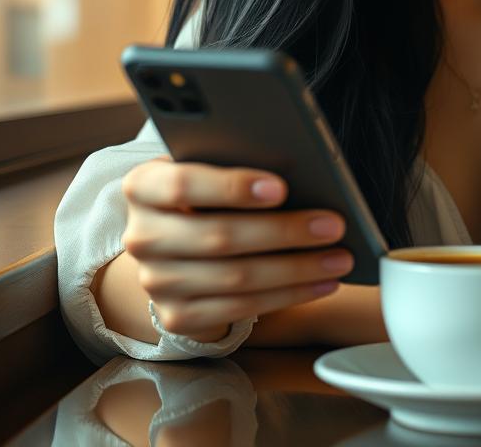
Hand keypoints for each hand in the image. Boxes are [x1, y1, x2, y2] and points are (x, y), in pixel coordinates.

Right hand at [120, 156, 352, 340]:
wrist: (171, 240)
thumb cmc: (204, 191)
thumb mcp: (207, 167)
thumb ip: (234, 164)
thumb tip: (301, 172)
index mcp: (143, 187)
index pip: (183, 184)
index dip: (232, 187)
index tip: (281, 187)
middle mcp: (142, 236)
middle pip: (219, 236)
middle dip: (285, 232)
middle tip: (333, 225)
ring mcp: (156, 281)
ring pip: (236, 278)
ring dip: (297, 270)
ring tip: (338, 257)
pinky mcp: (178, 316)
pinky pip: (240, 309)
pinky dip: (288, 296)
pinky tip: (320, 283)